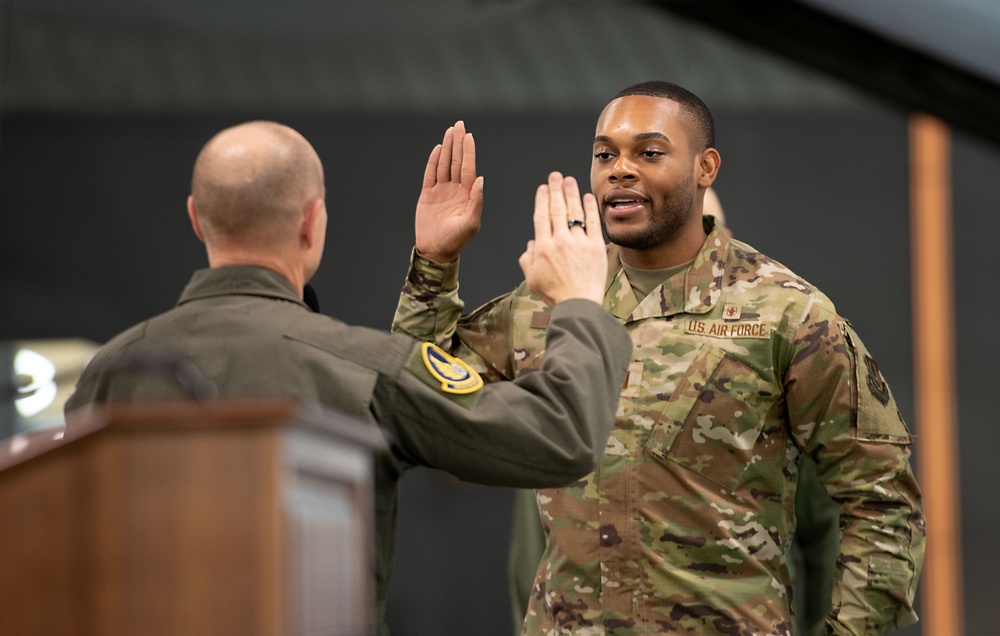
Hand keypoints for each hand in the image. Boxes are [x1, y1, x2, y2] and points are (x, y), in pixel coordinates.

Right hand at [414, 120, 483, 262]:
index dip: (469, 151)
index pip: (468, 168)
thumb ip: (476, 201)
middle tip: (459, 125)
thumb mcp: (470, 223)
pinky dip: (433, 162)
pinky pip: (430, 175)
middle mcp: (455, 189)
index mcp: (467, 195)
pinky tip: (438, 149)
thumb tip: (481, 179)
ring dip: (447, 148)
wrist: (436, 251)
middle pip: (456, 161)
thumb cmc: (456, 240)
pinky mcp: (427, 195)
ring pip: (444, 164)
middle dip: (458, 143)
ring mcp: (441, 191)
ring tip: (449, 131)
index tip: (469, 135)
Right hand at [519, 172, 605, 305]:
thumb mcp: (532, 279)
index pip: (541, 216)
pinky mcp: (596, 246)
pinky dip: (590, 207)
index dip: (542, 199)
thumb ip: (527, 260)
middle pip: (557, 208)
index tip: (543, 188)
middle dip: (555, 189)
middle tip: (555, 176)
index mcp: (543, 247)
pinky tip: (588, 196)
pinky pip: (593, 222)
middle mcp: (560, 241)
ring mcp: (579, 242)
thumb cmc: (555, 294)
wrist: (578, 304)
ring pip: (574, 212)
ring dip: (571, 193)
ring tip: (570, 180)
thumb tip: (530, 245)